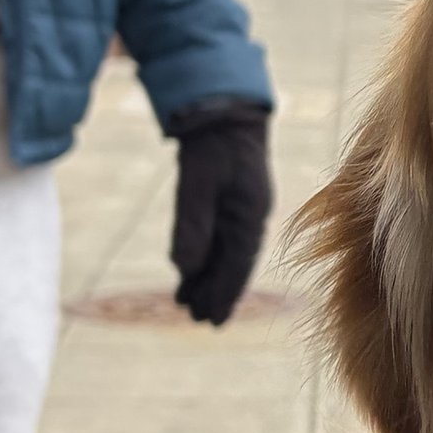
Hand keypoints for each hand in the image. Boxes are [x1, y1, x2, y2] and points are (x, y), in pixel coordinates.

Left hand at [167, 99, 273, 323]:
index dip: (225, 295)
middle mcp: (250, 217)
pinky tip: (191, 272)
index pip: (237, 265)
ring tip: (190, 304)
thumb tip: (183, 268)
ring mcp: (242, 210)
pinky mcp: (230, 202)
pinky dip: (207, 258)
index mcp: (250, 215)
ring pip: (226, 254)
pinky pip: (220, 239)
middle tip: (201, 321)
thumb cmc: (213, 145)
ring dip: (209, 279)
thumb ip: (191, 225)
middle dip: (217, 293)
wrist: (224, 112)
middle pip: (234, 265)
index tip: (212, 320)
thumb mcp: (197, 182)